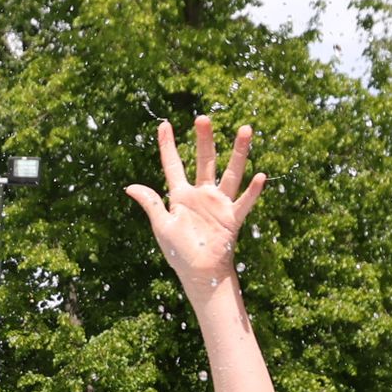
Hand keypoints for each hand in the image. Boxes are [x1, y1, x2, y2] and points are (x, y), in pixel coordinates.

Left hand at [126, 115, 265, 296]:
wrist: (200, 274)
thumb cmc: (179, 252)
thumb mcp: (161, 226)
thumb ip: (151, 203)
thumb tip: (130, 187)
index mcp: (181, 196)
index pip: (173, 165)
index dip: (168, 145)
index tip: (164, 125)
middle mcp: (202, 194)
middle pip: (205, 160)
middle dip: (204, 139)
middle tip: (202, 118)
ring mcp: (219, 204)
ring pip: (231, 173)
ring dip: (238, 153)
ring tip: (245, 130)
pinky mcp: (233, 218)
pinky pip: (244, 202)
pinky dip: (253, 191)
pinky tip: (261, 176)